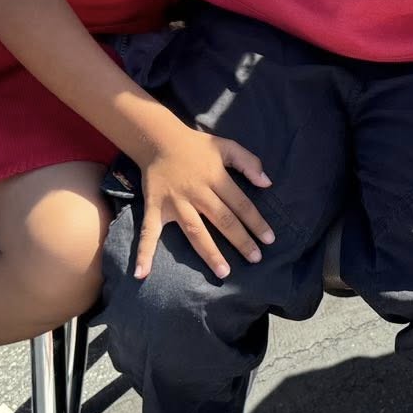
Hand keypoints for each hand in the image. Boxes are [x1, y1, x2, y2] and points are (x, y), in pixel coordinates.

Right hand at [132, 125, 274, 281]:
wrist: (158, 139)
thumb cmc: (196, 146)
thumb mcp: (226, 146)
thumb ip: (249, 162)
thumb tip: (267, 183)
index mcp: (215, 177)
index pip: (240, 203)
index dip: (256, 222)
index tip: (269, 239)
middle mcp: (196, 192)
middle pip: (222, 220)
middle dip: (240, 241)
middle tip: (256, 259)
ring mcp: (174, 202)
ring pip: (195, 231)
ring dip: (209, 253)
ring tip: (224, 272)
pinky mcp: (155, 208)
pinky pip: (149, 232)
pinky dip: (144, 252)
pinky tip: (143, 272)